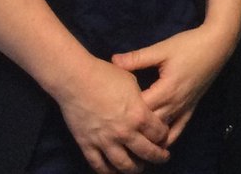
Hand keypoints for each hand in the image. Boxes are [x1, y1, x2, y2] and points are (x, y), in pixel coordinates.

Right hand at [53, 55, 169, 173]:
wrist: (76, 79)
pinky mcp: (87, 144)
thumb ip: (141, 100)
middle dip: (157, 156)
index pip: (158, 133)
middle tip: (163, 157)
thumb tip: (145, 107)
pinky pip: (99, 165)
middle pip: (146, 152)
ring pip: (124, 165)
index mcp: (138, 115)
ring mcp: (104, 141)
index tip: (164, 136)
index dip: (164, 136)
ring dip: (135, 169)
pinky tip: (114, 171)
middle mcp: (124, 132)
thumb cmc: (106, 75)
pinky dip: (108, 172)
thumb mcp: (132, 83)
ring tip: (140, 168)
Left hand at [111, 23, 233, 146]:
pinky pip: (179, 129)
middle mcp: (175, 103)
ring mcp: (184, 107)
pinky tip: (158, 145)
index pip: (140, 110)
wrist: (217, 45)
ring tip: (133, 146)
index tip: (108, 113)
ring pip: (164, 131)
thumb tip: (112, 61)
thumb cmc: (189, 45)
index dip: (124, 114)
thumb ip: (137, 58)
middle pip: (150, 125)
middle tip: (115, 133)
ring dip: (149, 139)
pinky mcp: (191, 107)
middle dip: (134, 130)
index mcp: (165, 90)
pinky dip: (168, 138)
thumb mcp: (162, 49)